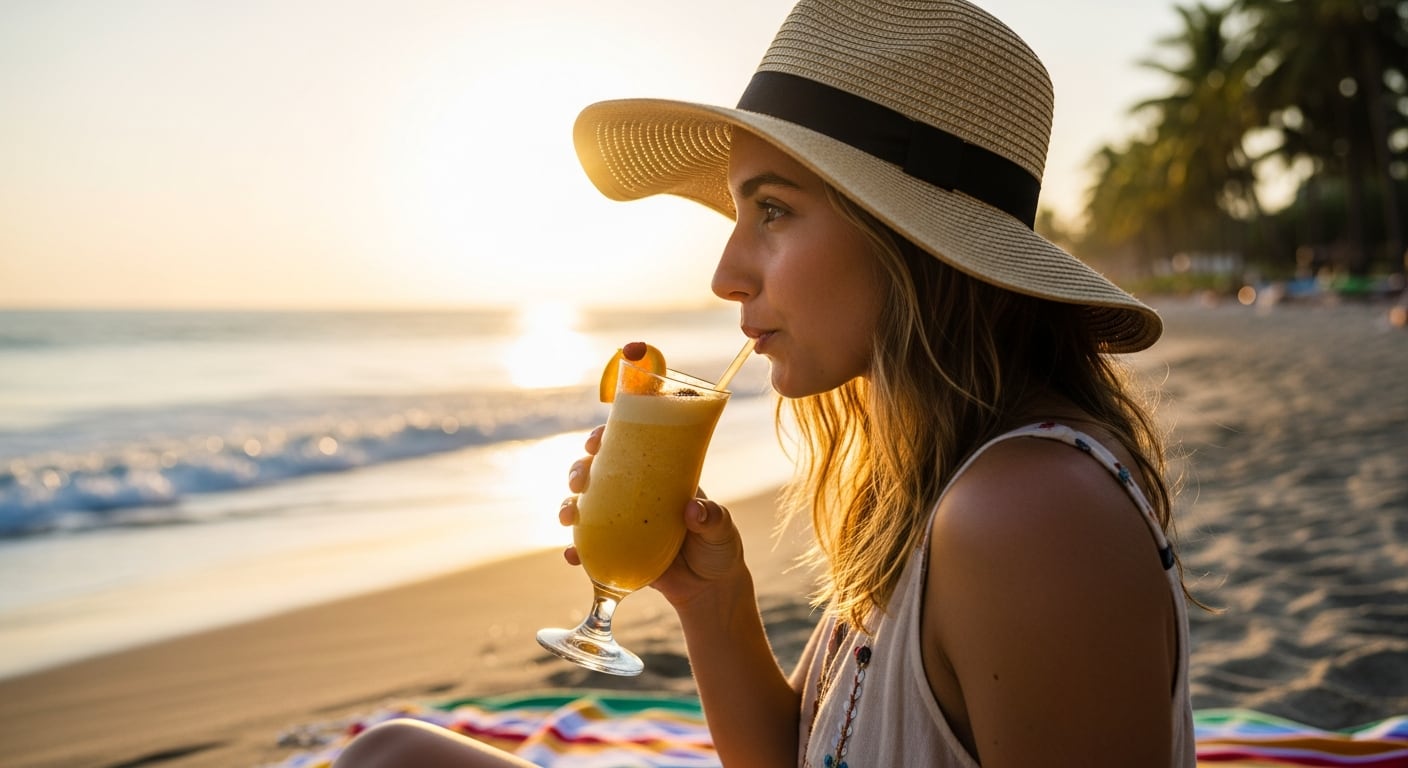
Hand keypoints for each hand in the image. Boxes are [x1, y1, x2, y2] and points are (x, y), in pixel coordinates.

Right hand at [557, 427, 747, 607]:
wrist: (710, 588)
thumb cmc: (718, 548)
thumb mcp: (722, 528)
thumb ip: (712, 518)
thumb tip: (692, 510)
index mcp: (658, 479)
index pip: (628, 447)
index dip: (606, 438)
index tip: (596, 441)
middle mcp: (635, 496)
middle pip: (597, 472)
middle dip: (579, 469)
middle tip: (579, 480)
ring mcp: (622, 524)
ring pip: (585, 506)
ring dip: (568, 506)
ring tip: (568, 517)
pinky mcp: (615, 553)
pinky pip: (588, 549)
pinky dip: (576, 551)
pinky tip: (571, 556)